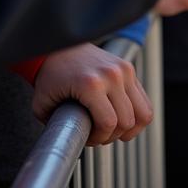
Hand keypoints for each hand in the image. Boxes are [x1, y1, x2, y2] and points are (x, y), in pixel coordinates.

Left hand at [32, 43, 152, 145]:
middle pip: (127, 120)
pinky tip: (122, 118)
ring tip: (115, 129)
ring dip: (131, 127)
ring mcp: (124, 70)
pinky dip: (137, 114)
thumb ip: (54, 126)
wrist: (61, 45)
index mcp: (91, 84)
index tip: (88, 138)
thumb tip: (68, 142)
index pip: (109, 123)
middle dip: (113, 136)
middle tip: (98, 134)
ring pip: (144, 112)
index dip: (99, 139)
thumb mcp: (43, 105)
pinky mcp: (129, 68)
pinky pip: (144, 100)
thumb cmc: (51, 76)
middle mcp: (112, 75)